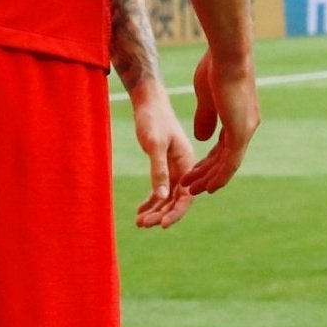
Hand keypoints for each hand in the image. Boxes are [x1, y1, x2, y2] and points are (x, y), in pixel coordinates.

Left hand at [127, 80, 195, 228]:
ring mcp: (174, 167)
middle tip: (142, 224)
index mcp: (187, 162)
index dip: (176, 212)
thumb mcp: (155, 145)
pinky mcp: (163, 165)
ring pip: (167, 196)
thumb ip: (159, 171)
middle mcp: (184, 167)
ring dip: (155, 210)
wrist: (148, 101)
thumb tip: (161, 197)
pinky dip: (151, 201)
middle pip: (176, 199)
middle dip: (161, 214)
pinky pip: (160, 189)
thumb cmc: (153, 119)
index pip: (186, 195)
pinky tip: (140, 211)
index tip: (162, 225)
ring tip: (139, 222)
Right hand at [179, 50, 258, 196]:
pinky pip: (230, 163)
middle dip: (206, 173)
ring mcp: (245, 130)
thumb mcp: (208, 97)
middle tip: (189, 184)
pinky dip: (218, 177)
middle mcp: (247, 125)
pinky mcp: (241, 133)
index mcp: (240, 116)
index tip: (194, 170)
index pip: (224, 145)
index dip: (209, 160)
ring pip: (227, 164)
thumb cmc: (217, 67)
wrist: (228, 55)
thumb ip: (206, 118)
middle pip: (225, 158)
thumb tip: (202, 138)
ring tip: (191, 190)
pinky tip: (206, 187)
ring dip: (209, 179)